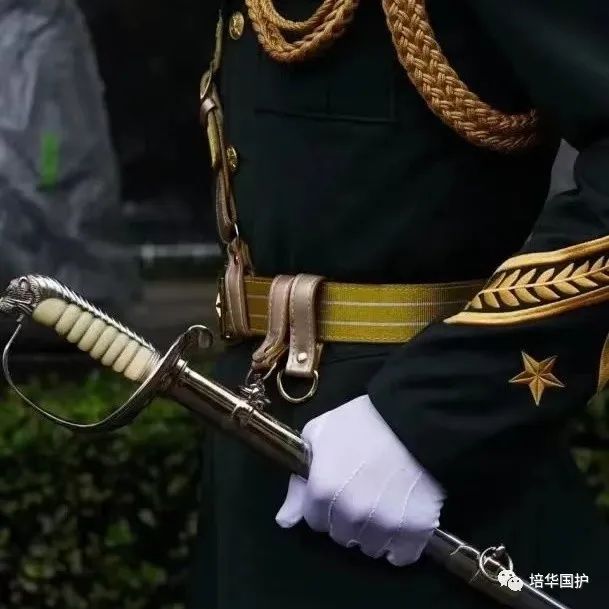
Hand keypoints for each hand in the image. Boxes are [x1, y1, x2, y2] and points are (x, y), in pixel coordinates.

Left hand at [276, 395, 444, 565]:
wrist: (414, 417)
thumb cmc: (362, 421)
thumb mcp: (319, 435)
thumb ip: (299, 481)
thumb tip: (284, 521)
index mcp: (322, 492)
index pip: (314, 520)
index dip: (325, 503)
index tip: (339, 488)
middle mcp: (350, 514)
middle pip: (342, 535)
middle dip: (348, 518)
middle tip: (364, 491)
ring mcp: (383, 524)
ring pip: (370, 547)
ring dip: (373, 532)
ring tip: (385, 502)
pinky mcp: (416, 529)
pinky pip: (401, 556)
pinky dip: (401, 545)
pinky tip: (403, 520)